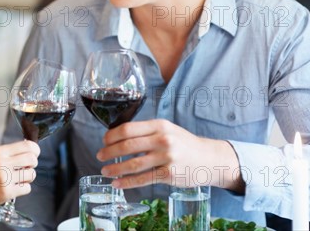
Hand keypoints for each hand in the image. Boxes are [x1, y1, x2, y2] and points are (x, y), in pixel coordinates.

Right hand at [0, 140, 39, 215]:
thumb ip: (6, 154)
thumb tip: (26, 150)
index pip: (26, 145)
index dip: (34, 150)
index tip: (34, 154)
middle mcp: (2, 163)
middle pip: (32, 159)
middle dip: (32, 164)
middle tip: (26, 168)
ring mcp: (5, 178)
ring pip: (31, 174)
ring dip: (28, 178)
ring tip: (17, 180)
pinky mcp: (7, 192)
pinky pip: (27, 188)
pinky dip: (23, 189)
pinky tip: (13, 188)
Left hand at [96, 119, 242, 190]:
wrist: (209, 158)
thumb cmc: (184, 143)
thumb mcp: (167, 129)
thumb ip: (147, 131)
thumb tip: (119, 136)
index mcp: (159, 125)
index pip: (128, 128)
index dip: (112, 136)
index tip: (104, 141)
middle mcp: (162, 139)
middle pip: (127, 145)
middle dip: (109, 152)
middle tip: (100, 156)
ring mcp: (166, 157)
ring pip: (133, 164)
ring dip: (115, 168)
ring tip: (105, 171)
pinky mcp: (169, 174)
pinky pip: (143, 178)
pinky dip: (127, 182)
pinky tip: (117, 183)